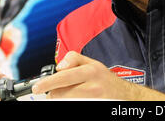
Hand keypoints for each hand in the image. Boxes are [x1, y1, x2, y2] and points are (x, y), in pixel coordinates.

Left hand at [32, 51, 164, 100]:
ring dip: (59, 97)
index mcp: (91, 69)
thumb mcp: (93, 63)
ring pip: (67, 98)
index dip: (51, 78)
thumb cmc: (105, 79)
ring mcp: (94, 95)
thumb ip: (75, 59)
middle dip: (50, 88)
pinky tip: (68, 100)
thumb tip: (59, 66)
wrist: (124, 95)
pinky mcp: (95, 105)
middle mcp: (93, 82)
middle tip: (41, 90)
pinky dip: (69, 102)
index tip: (39, 84)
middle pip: (64, 86)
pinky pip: (74, 104)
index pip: (67, 71)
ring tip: (58, 95)